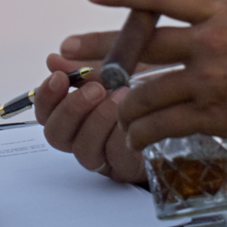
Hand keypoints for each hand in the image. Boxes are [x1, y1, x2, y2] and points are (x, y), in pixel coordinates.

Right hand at [30, 57, 146, 184]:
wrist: (181, 104)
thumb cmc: (146, 86)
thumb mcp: (118, 66)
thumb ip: (87, 63)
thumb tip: (55, 58)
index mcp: (74, 112)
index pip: (45, 112)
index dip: (46, 97)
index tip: (59, 77)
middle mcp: (81, 137)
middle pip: (56, 134)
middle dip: (71, 110)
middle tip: (95, 89)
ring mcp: (102, 156)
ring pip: (83, 149)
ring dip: (98, 122)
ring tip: (120, 97)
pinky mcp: (126, 169)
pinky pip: (115, 157)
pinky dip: (121, 136)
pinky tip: (133, 117)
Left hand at [61, 0, 226, 150]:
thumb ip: (214, 29)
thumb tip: (176, 38)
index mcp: (222, 12)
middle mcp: (213, 39)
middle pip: (142, 44)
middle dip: (97, 51)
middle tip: (67, 53)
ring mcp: (213, 78)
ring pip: (145, 92)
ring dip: (122, 108)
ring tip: (113, 116)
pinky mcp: (217, 114)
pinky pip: (163, 124)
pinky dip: (142, 133)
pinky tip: (134, 138)